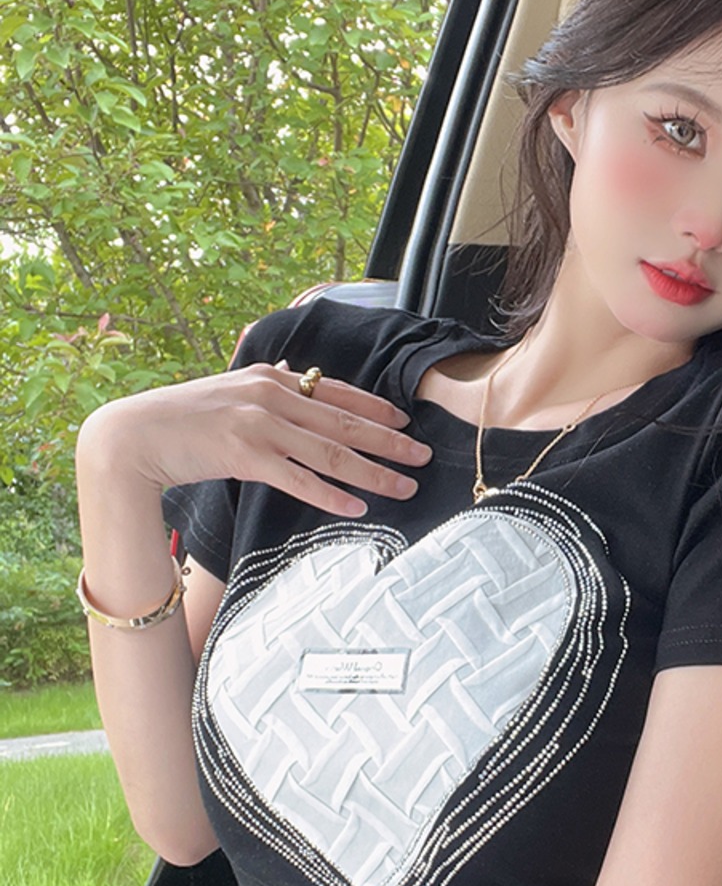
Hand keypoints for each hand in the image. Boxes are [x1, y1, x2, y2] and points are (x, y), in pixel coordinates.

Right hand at [78, 362, 431, 516]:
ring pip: (332, 453)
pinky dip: (332, 494)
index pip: (338, 393)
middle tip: (423, 456)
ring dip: (375, 472)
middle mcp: (272, 397)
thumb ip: (268, 392)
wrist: (134, 434)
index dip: (376, 409)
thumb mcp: (232, 393)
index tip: (405, 421)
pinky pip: (299, 479)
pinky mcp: (246, 456)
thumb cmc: (182, 418)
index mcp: (272, 377)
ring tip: (405, 486)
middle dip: (391, 441)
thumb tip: (297, 385)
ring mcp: (260, 426)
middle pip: (346, 424)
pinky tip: (358, 507)